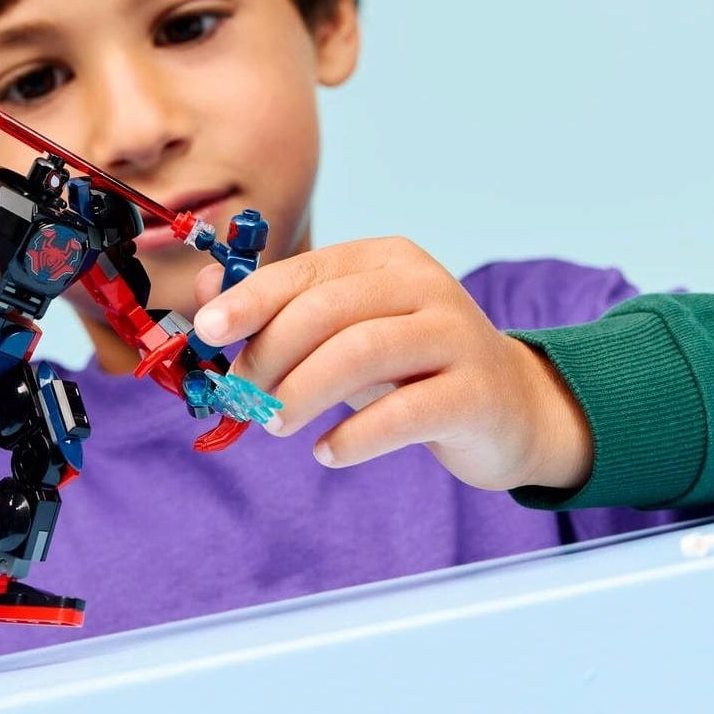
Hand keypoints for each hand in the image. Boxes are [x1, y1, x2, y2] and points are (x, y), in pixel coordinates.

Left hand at [190, 237, 592, 492]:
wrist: (509, 408)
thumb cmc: (412, 368)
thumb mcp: (345, 333)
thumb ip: (279, 311)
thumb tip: (204, 295)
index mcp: (387, 260)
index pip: (308, 271)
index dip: (251, 299)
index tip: (208, 332)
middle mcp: (425, 286)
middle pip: (329, 311)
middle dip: (271, 355)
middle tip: (244, 397)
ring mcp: (456, 336)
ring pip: (362, 352)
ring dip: (303, 391)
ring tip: (274, 424)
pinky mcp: (475, 393)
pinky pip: (404, 412)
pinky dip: (354, 437)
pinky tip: (328, 453)